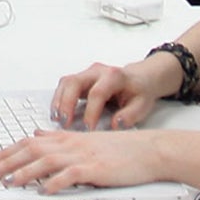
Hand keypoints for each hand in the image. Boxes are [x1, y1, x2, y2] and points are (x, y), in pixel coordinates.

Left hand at [0, 126, 160, 195]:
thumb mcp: (85, 137)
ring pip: (47, 161)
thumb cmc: (121, 148)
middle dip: (8, 161)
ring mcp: (83, 156)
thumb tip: (38, 133)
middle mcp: (71, 144)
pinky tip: (45, 190)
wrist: (149, 149)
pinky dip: (56, 182)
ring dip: (25, 171)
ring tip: (9, 181)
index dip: (8, 150)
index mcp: (67, 138)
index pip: (30, 141)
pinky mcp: (96, 169)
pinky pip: (72, 175)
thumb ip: (59, 137)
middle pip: (32, 149)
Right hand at [51, 61, 166, 132]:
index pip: (98, 93)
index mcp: (115, 76)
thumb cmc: (139, 91)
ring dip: (58, 101)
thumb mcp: (142, 105)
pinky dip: (58, 100)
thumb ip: (130, 115)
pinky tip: (57, 114)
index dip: (91, 111)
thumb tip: (115, 124)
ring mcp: (87, 74)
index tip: (88, 128)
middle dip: (67, 103)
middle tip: (65, 123)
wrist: (139, 79)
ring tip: (57, 119)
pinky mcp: (80, 79)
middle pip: (75, 82)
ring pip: (66, 82)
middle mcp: (98, 71)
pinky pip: (64, 86)